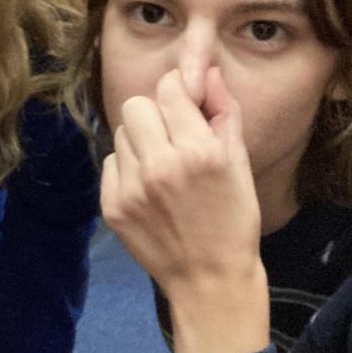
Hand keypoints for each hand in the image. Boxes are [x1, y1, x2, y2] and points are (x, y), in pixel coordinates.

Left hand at [101, 67, 269, 352]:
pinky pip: (111, 164)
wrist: (208, 279)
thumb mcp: (240, 163)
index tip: (185, 105)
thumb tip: (209, 73)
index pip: (170, 89)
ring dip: (140, 142)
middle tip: (171, 136)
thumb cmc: (232, 220)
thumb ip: (224, 112)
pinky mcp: (111, 207)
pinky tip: (148, 189)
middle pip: (136, 106)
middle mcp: (160, 166)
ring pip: (121, 134)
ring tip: (161, 167)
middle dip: (154, 114)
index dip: (179, 92)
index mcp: (198, 151)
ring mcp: (131, 188)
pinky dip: (127, 170)